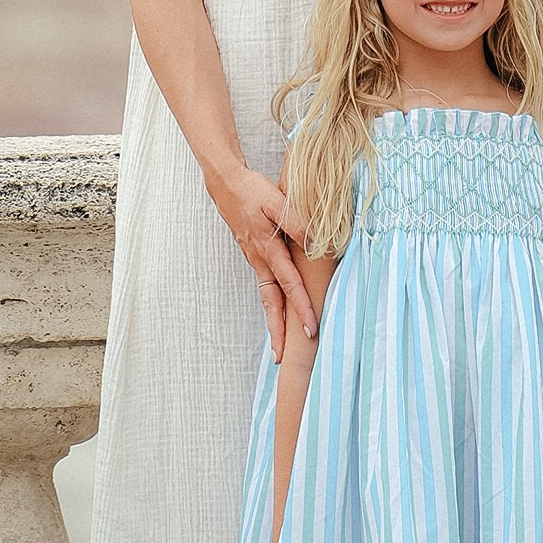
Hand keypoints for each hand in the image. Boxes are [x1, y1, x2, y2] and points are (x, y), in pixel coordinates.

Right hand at [203, 160, 315, 355]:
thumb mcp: (277, 201)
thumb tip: (317, 243)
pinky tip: (277, 310)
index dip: (301, 307)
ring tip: (279, 344)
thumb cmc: (252, 190)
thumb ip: (297, 222)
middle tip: (282, 358)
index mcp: (267, 249)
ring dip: (273, 320)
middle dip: (277, 331)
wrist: (225, 183)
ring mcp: (254, 259)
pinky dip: (271, 302)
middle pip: (271, 303)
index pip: (289, 285)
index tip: (310, 329)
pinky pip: (264, 284)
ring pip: (266, 296)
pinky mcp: (253, 254)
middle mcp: (259, 260)